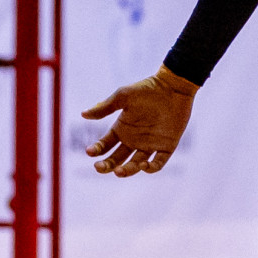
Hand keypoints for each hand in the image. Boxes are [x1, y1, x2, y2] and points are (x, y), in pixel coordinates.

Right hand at [81, 65, 198, 175]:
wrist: (173, 86)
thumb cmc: (147, 89)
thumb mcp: (124, 96)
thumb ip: (105, 107)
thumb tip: (83, 114)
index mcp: (122, 129)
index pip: (105, 145)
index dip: (97, 150)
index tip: (90, 152)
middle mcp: (134, 140)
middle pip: (117, 159)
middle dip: (107, 166)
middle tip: (100, 167)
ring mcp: (150, 145)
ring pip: (135, 165)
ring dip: (127, 171)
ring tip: (120, 171)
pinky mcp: (166, 147)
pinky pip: (158, 163)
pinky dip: (151, 168)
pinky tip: (144, 165)